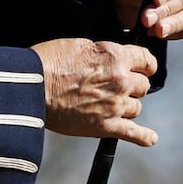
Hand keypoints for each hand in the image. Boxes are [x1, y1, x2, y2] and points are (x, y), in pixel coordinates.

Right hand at [31, 38, 158, 146]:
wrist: (32, 87)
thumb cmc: (50, 61)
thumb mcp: (80, 45)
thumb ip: (104, 53)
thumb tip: (113, 59)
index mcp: (115, 56)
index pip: (147, 60)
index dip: (146, 64)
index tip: (144, 68)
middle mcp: (120, 80)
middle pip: (144, 85)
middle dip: (133, 85)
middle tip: (117, 87)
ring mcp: (115, 105)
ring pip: (136, 108)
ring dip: (127, 106)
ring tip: (110, 105)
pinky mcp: (106, 126)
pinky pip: (134, 134)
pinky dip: (144, 137)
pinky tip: (150, 138)